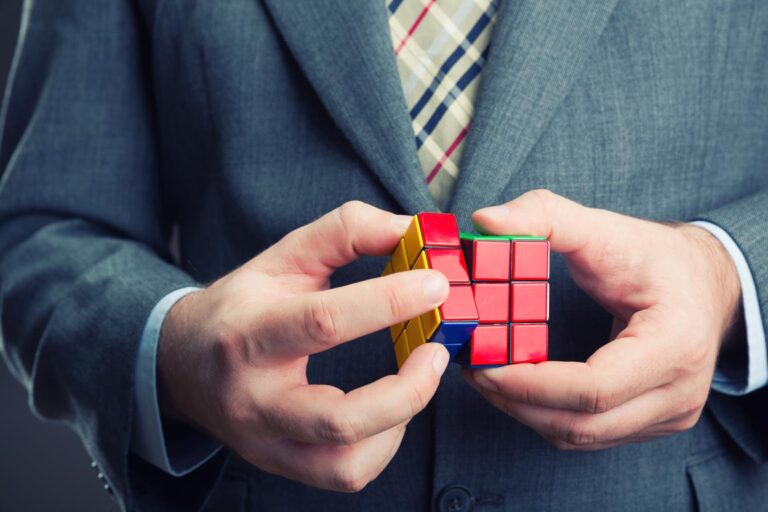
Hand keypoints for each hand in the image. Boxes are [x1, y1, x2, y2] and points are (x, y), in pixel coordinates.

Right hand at [157, 201, 450, 490]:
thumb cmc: (242, 305)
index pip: (322, 322)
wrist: (182, 363)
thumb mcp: (284, 257)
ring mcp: (265, 440)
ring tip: (417, 379)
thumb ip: (344, 232)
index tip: (435, 286)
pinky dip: (383, 445)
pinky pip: (344, 474)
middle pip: (338, 419)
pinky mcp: (279, 464)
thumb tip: (407, 230)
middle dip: (407, 388)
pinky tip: (390, 409)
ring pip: (344, 464)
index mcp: (248, 332)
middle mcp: (253, 397)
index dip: (388, 302)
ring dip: (400, 421)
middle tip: (437, 351)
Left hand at [464, 190, 741, 449]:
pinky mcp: (653, 422)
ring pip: (582, 436)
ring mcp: (670, 415)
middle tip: (472, 371)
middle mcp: (680, 392)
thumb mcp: (603, 228)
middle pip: (584, 423)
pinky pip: (589, 433)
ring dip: (526, 413)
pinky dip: (546, 415)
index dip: (532, 384)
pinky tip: (517, 387)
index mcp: (675, 345)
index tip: (484, 366)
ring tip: (486, 377)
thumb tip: (485, 219)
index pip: (594, 387)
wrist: (702, 283)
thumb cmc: (654, 257)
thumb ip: (545, 216)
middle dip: (517, 402)